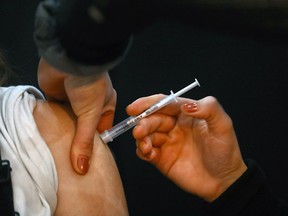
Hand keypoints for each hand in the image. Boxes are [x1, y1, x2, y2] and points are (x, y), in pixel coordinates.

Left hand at [37, 58, 115, 173]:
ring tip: (59, 149)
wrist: (69, 60)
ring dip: (65, 131)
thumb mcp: (91, 115)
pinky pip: (55, 113)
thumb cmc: (90, 83)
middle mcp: (90, 103)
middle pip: (84, 127)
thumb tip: (82, 167)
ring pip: (69, 121)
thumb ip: (85, 141)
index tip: (88, 159)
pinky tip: (49, 134)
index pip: (102, 129)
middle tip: (72, 158)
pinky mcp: (57, 96)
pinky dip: (53, 122)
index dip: (96, 144)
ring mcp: (73, 99)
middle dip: (78, 139)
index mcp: (105, 105)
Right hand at [126, 95, 246, 200]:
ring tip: (146, 146)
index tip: (135, 107)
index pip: (164, 103)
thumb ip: (208, 109)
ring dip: (141, 138)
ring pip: (146, 134)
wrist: (223, 181)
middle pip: (152, 118)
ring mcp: (167, 142)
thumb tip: (185, 105)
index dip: (148, 103)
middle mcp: (174, 126)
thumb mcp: (223, 125)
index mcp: (186, 114)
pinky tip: (149, 154)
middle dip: (143, 123)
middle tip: (139, 131)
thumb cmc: (225, 152)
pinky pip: (145, 151)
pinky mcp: (161, 158)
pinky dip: (142, 151)